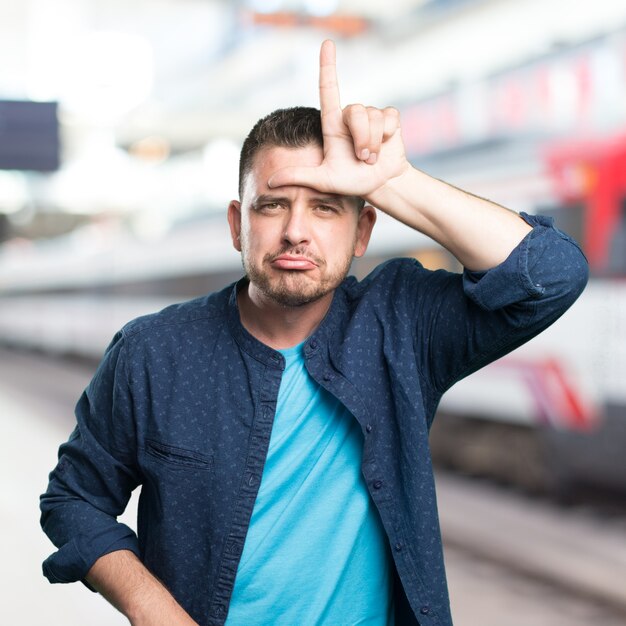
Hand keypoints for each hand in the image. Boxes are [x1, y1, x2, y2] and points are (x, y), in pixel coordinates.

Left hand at [268, 40, 409, 201]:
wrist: (379, 186)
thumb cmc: (351, 182)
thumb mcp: (322, 180)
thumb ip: (298, 177)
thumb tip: (270, 181)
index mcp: (333, 125)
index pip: (328, 89)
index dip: (328, 66)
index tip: (327, 43)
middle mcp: (350, 117)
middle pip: (356, 111)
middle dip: (361, 139)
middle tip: (361, 159)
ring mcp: (371, 117)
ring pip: (373, 117)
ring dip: (372, 143)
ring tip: (370, 158)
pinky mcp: (390, 119)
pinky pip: (389, 119)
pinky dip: (386, 137)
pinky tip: (384, 146)